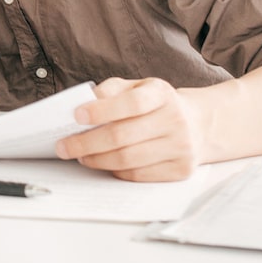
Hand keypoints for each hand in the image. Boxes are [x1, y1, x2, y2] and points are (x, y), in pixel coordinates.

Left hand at [56, 77, 211, 180]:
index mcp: (162, 94)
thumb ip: (110, 90)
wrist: (197, 124)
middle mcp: (175, 120)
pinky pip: (138, 175)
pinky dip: (114, 170)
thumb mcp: (137, 87)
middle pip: (122, 136)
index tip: (75, 116)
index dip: (101, 110)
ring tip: (80, 156)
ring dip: (96, 160)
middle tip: (64, 146)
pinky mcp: (180, 169)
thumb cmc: (155, 104)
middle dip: (86, 143)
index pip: (130, 103)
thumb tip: (82, 105)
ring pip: (127, 159)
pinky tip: (102, 163)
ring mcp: (181, 147)